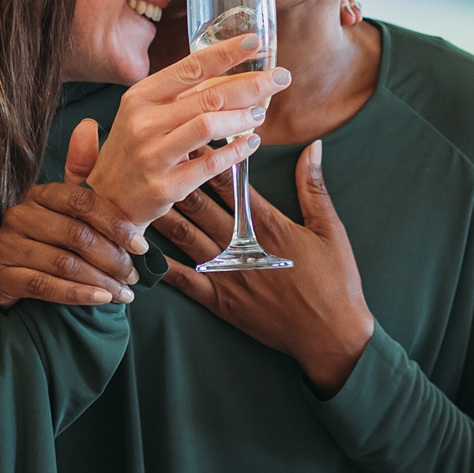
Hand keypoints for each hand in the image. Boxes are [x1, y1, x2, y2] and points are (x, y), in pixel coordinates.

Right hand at [0, 119, 147, 307]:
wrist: (14, 278)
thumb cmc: (53, 241)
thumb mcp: (71, 211)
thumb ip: (85, 176)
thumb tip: (90, 125)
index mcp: (40, 194)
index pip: (82, 202)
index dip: (115, 224)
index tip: (142, 246)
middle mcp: (19, 215)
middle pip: (75, 235)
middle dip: (112, 258)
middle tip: (134, 275)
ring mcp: (5, 244)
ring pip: (63, 263)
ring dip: (100, 280)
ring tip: (124, 293)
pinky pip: (44, 286)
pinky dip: (78, 294)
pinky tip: (101, 300)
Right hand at [86, 34, 290, 225]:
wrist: (107, 201)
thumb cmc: (131, 152)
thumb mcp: (141, 114)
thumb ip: (176, 95)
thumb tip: (226, 71)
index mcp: (139, 97)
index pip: (190, 67)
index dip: (226, 53)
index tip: (255, 42)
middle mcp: (144, 122)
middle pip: (208, 95)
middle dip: (251, 84)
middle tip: (279, 77)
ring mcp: (153, 155)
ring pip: (209, 125)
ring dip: (242, 117)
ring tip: (261, 113)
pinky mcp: (165, 186)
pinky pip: (210, 164)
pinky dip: (236, 152)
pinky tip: (251, 143)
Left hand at [154, 140, 374, 395]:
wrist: (330, 335)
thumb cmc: (336, 281)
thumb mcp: (330, 229)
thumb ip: (314, 187)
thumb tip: (314, 147)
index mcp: (266, 224)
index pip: (229, 183)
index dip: (207, 158)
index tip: (190, 136)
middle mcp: (239, 245)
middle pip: (199, 203)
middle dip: (176, 177)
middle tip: (155, 156)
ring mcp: (226, 273)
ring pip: (184, 235)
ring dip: (162, 211)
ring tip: (140, 190)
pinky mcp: (219, 300)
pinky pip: (181, 279)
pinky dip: (158, 263)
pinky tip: (138, 249)